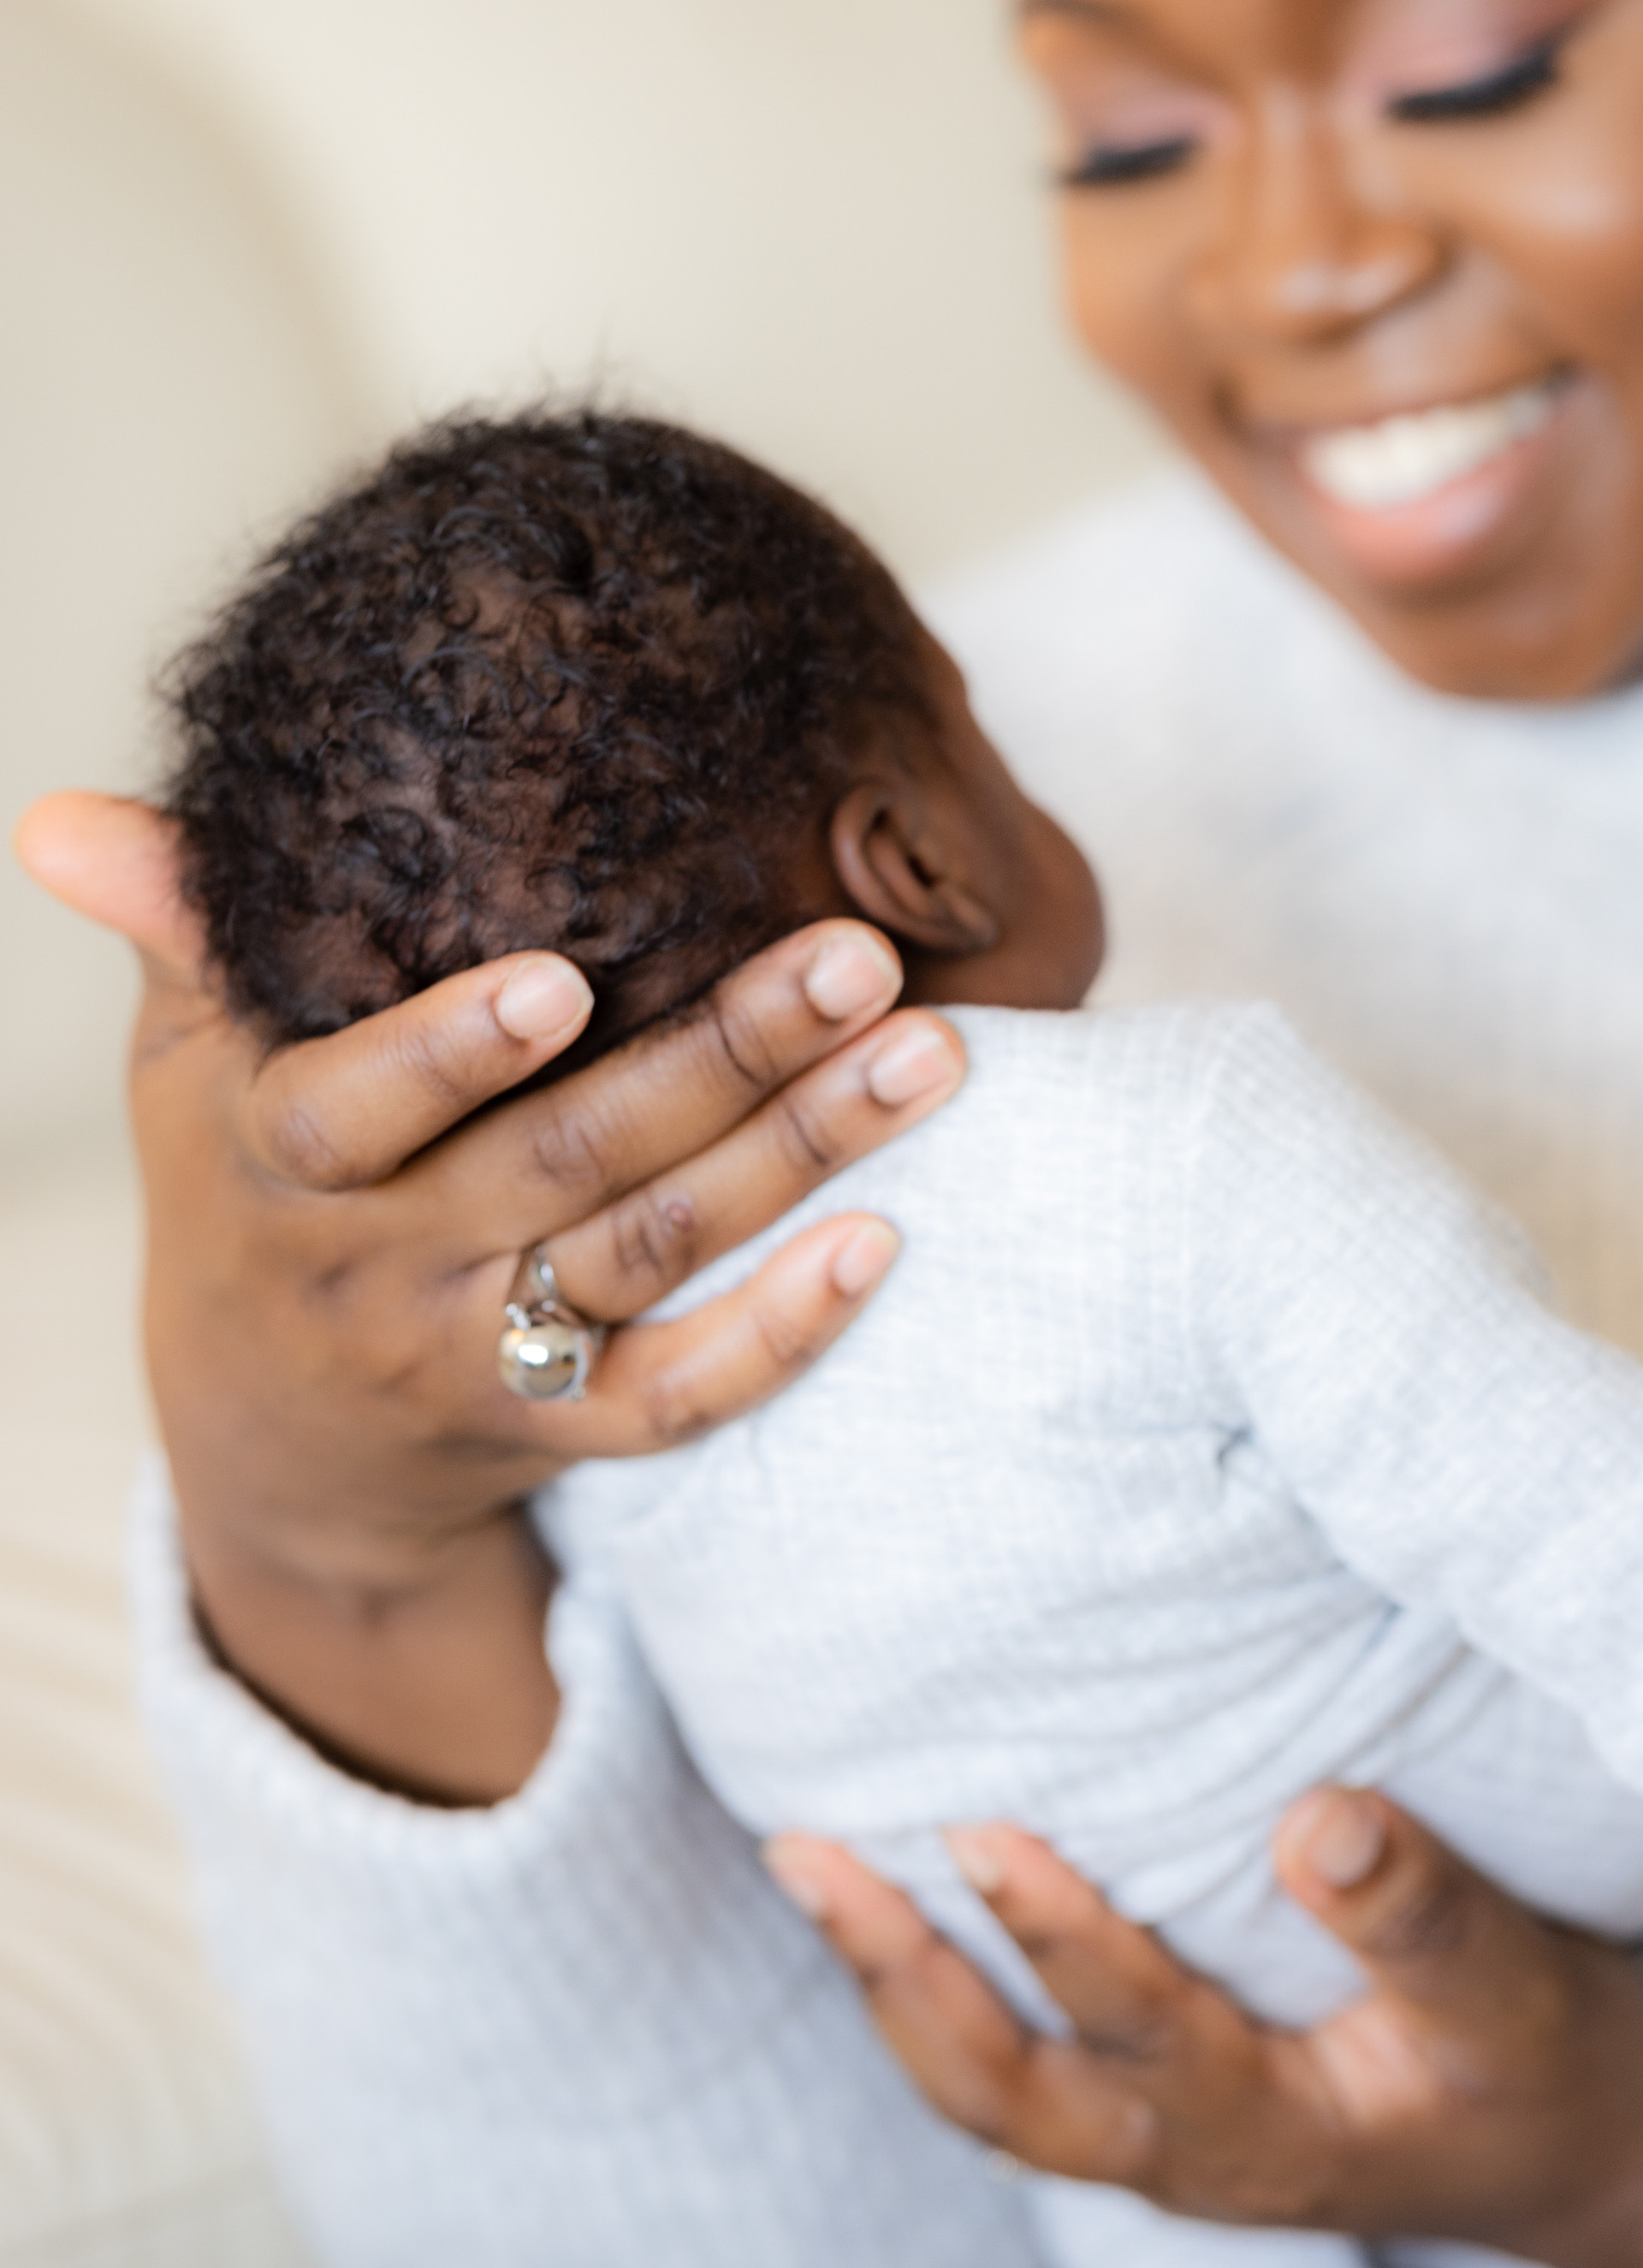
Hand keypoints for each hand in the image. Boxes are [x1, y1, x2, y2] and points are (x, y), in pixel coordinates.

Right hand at [18, 790, 963, 1800]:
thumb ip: (172, 933)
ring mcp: (481, 1357)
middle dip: (722, 1060)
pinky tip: (886, 1242)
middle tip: (857, 954)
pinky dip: (783, 1335)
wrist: (274, 1450)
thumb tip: (61, 816)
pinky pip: (677, 1400)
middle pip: (567, 1165)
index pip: (354, 1114)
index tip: (563, 972)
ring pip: (651, 1260)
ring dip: (800, 1156)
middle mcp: (383, 1270)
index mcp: (281, 1164)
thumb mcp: (182, 1070)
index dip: (451, 1054)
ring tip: (931, 1050)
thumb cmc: (244, 1191)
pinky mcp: (562, 1432)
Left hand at [769, 1788, 1642, 2267]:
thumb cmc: (1537, 2060)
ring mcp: (1158, 2150)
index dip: (1052, 1935)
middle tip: (803, 1852)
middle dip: (895, 1974)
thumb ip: (1420, 1911)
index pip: (1133, 2030)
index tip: (979, 1827)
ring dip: (892, 1989)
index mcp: (1267, 2130)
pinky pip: (1012, 2077)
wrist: (1570, 2155)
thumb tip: (1321, 1818)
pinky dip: (937, 2006)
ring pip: (985, 2095)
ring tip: (809, 1868)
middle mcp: (1185, 2156)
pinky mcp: (1153, 2118)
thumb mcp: (1510, 1988)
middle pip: (1000, 2091)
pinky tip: (897, 1920)